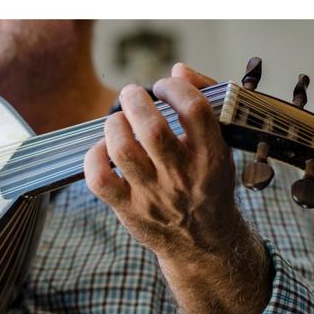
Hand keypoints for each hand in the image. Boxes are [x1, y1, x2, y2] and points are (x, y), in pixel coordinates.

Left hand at [84, 63, 271, 313]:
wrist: (204, 243)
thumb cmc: (208, 184)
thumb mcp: (219, 147)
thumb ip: (204, 103)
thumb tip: (178, 69)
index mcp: (211, 158)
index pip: (194, 110)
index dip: (175, 87)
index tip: (166, 85)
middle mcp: (183, 177)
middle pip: (151, 128)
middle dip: (135, 99)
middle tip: (132, 93)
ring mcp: (154, 196)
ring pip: (122, 150)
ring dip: (115, 124)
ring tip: (119, 119)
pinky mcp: (130, 210)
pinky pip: (100, 180)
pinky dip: (94, 157)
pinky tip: (103, 149)